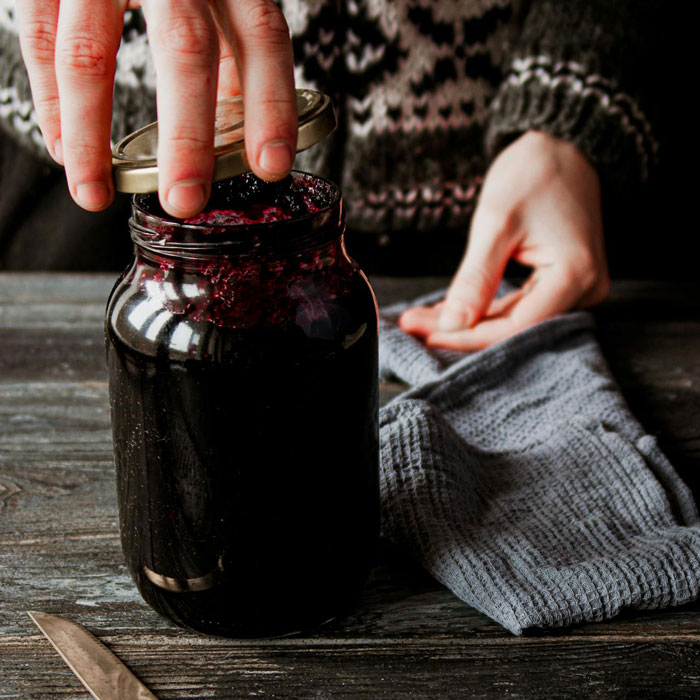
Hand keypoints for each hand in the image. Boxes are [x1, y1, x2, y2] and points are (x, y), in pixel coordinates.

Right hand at [16, 0, 296, 217]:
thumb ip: (233, 56)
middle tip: (185, 201)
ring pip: (91, 52)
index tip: (271, 167)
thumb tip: (245, 136)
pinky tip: (65, 149)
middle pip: (185, 49)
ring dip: (90, 134)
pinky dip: (51, 103)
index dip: (271, 105)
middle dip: (186, 136)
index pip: (263, 38)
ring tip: (95, 194)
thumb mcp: (220, 1)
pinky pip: (43, 40)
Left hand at [399, 131, 609, 350]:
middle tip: (414, 326)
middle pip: (515, 328)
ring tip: (423, 319)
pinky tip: (451, 310)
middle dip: (461, 330)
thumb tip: (451, 325)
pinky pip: (521, 307)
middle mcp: (586, 289)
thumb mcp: (495, 224)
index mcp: (576, 275)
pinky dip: (485, 309)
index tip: (427, 335)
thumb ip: (475, 279)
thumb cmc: (532, 174)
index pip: (516, 326)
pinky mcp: (565, 284)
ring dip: (468, 321)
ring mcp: (579, 288)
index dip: (468, 336)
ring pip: (514, 321)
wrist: (563, 146)